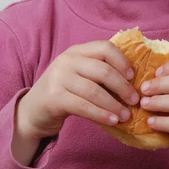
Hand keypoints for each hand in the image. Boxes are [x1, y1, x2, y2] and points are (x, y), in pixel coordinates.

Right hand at [16, 41, 139, 141]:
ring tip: (126, 115)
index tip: (133, 77)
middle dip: (122, 86)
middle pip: (102, 70)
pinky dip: (101, 114)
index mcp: (77, 51)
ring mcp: (58, 78)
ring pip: (94, 90)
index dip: (122, 61)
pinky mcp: (54, 98)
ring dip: (114, 104)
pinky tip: (112, 121)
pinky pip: (83, 106)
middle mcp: (67, 61)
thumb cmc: (64, 92)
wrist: (32, 110)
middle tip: (135, 100)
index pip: (105, 47)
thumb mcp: (80, 75)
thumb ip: (99, 72)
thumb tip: (133, 82)